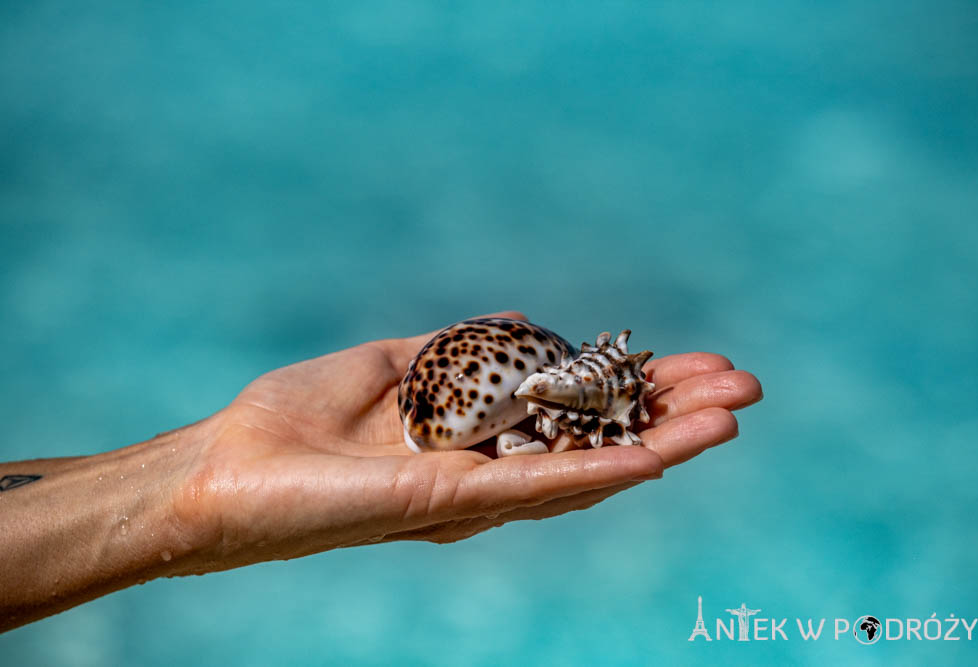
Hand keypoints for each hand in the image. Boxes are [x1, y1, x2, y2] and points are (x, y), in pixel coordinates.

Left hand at [175, 311, 762, 570]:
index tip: (694, 364)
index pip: (576, 420)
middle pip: (599, 447)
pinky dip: (608, 470)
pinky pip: (543, 487)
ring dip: (664, 444)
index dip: (637, 393)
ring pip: (589, 471)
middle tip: (745, 386)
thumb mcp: (389, 366)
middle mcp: (490, 477)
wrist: (224, 473)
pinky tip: (665, 452)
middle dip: (673, 416)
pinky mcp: (451, 505)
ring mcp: (477, 497)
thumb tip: (519, 320)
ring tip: (732, 413)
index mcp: (478, 443)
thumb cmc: (294, 423)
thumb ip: (456, 349)